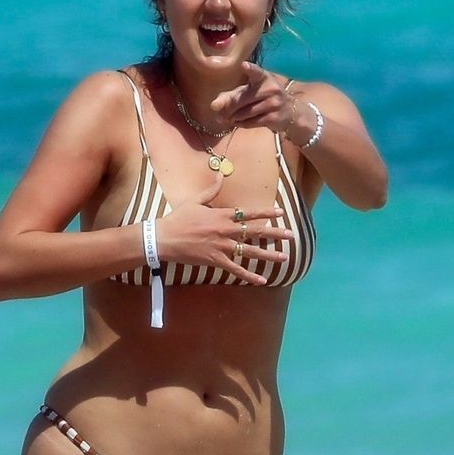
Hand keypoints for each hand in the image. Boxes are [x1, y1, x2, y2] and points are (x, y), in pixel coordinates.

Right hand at [154, 181, 295, 285]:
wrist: (163, 238)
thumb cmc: (178, 218)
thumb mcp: (194, 201)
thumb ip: (211, 190)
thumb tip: (220, 174)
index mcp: (221, 215)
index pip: (248, 212)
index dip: (266, 212)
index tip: (280, 212)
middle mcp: (225, 230)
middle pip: (255, 231)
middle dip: (274, 234)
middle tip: (290, 235)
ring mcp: (221, 246)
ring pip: (250, 251)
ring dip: (268, 255)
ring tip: (284, 257)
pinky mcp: (215, 260)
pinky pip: (236, 269)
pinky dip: (249, 275)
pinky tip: (262, 280)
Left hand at [212, 62, 300, 135]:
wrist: (290, 111)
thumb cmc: (263, 97)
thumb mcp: (250, 91)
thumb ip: (230, 96)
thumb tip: (213, 106)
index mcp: (263, 77)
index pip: (256, 72)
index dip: (250, 69)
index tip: (244, 65)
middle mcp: (270, 89)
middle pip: (242, 99)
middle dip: (229, 108)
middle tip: (221, 114)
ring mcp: (274, 104)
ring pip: (245, 113)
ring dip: (234, 117)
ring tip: (230, 118)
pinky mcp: (274, 118)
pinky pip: (252, 122)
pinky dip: (241, 124)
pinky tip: (238, 122)